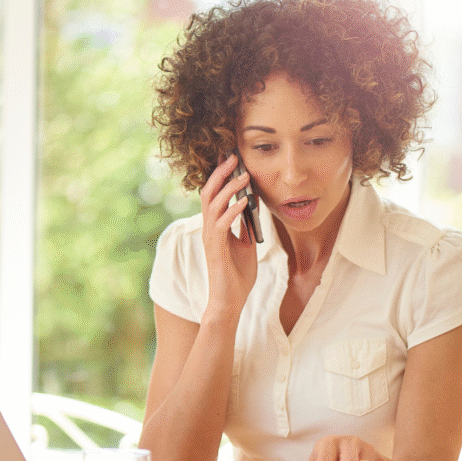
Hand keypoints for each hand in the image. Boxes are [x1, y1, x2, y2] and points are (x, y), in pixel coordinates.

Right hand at [199, 155, 257, 315]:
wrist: (230, 302)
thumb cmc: (237, 277)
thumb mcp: (246, 246)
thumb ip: (246, 228)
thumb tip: (253, 209)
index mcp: (214, 227)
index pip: (213, 195)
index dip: (220, 177)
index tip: (232, 160)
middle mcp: (208, 230)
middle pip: (208, 194)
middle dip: (220, 174)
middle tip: (234, 157)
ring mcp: (210, 239)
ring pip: (213, 205)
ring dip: (230, 189)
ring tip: (245, 176)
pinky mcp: (216, 250)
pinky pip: (223, 225)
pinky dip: (234, 210)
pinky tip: (246, 202)